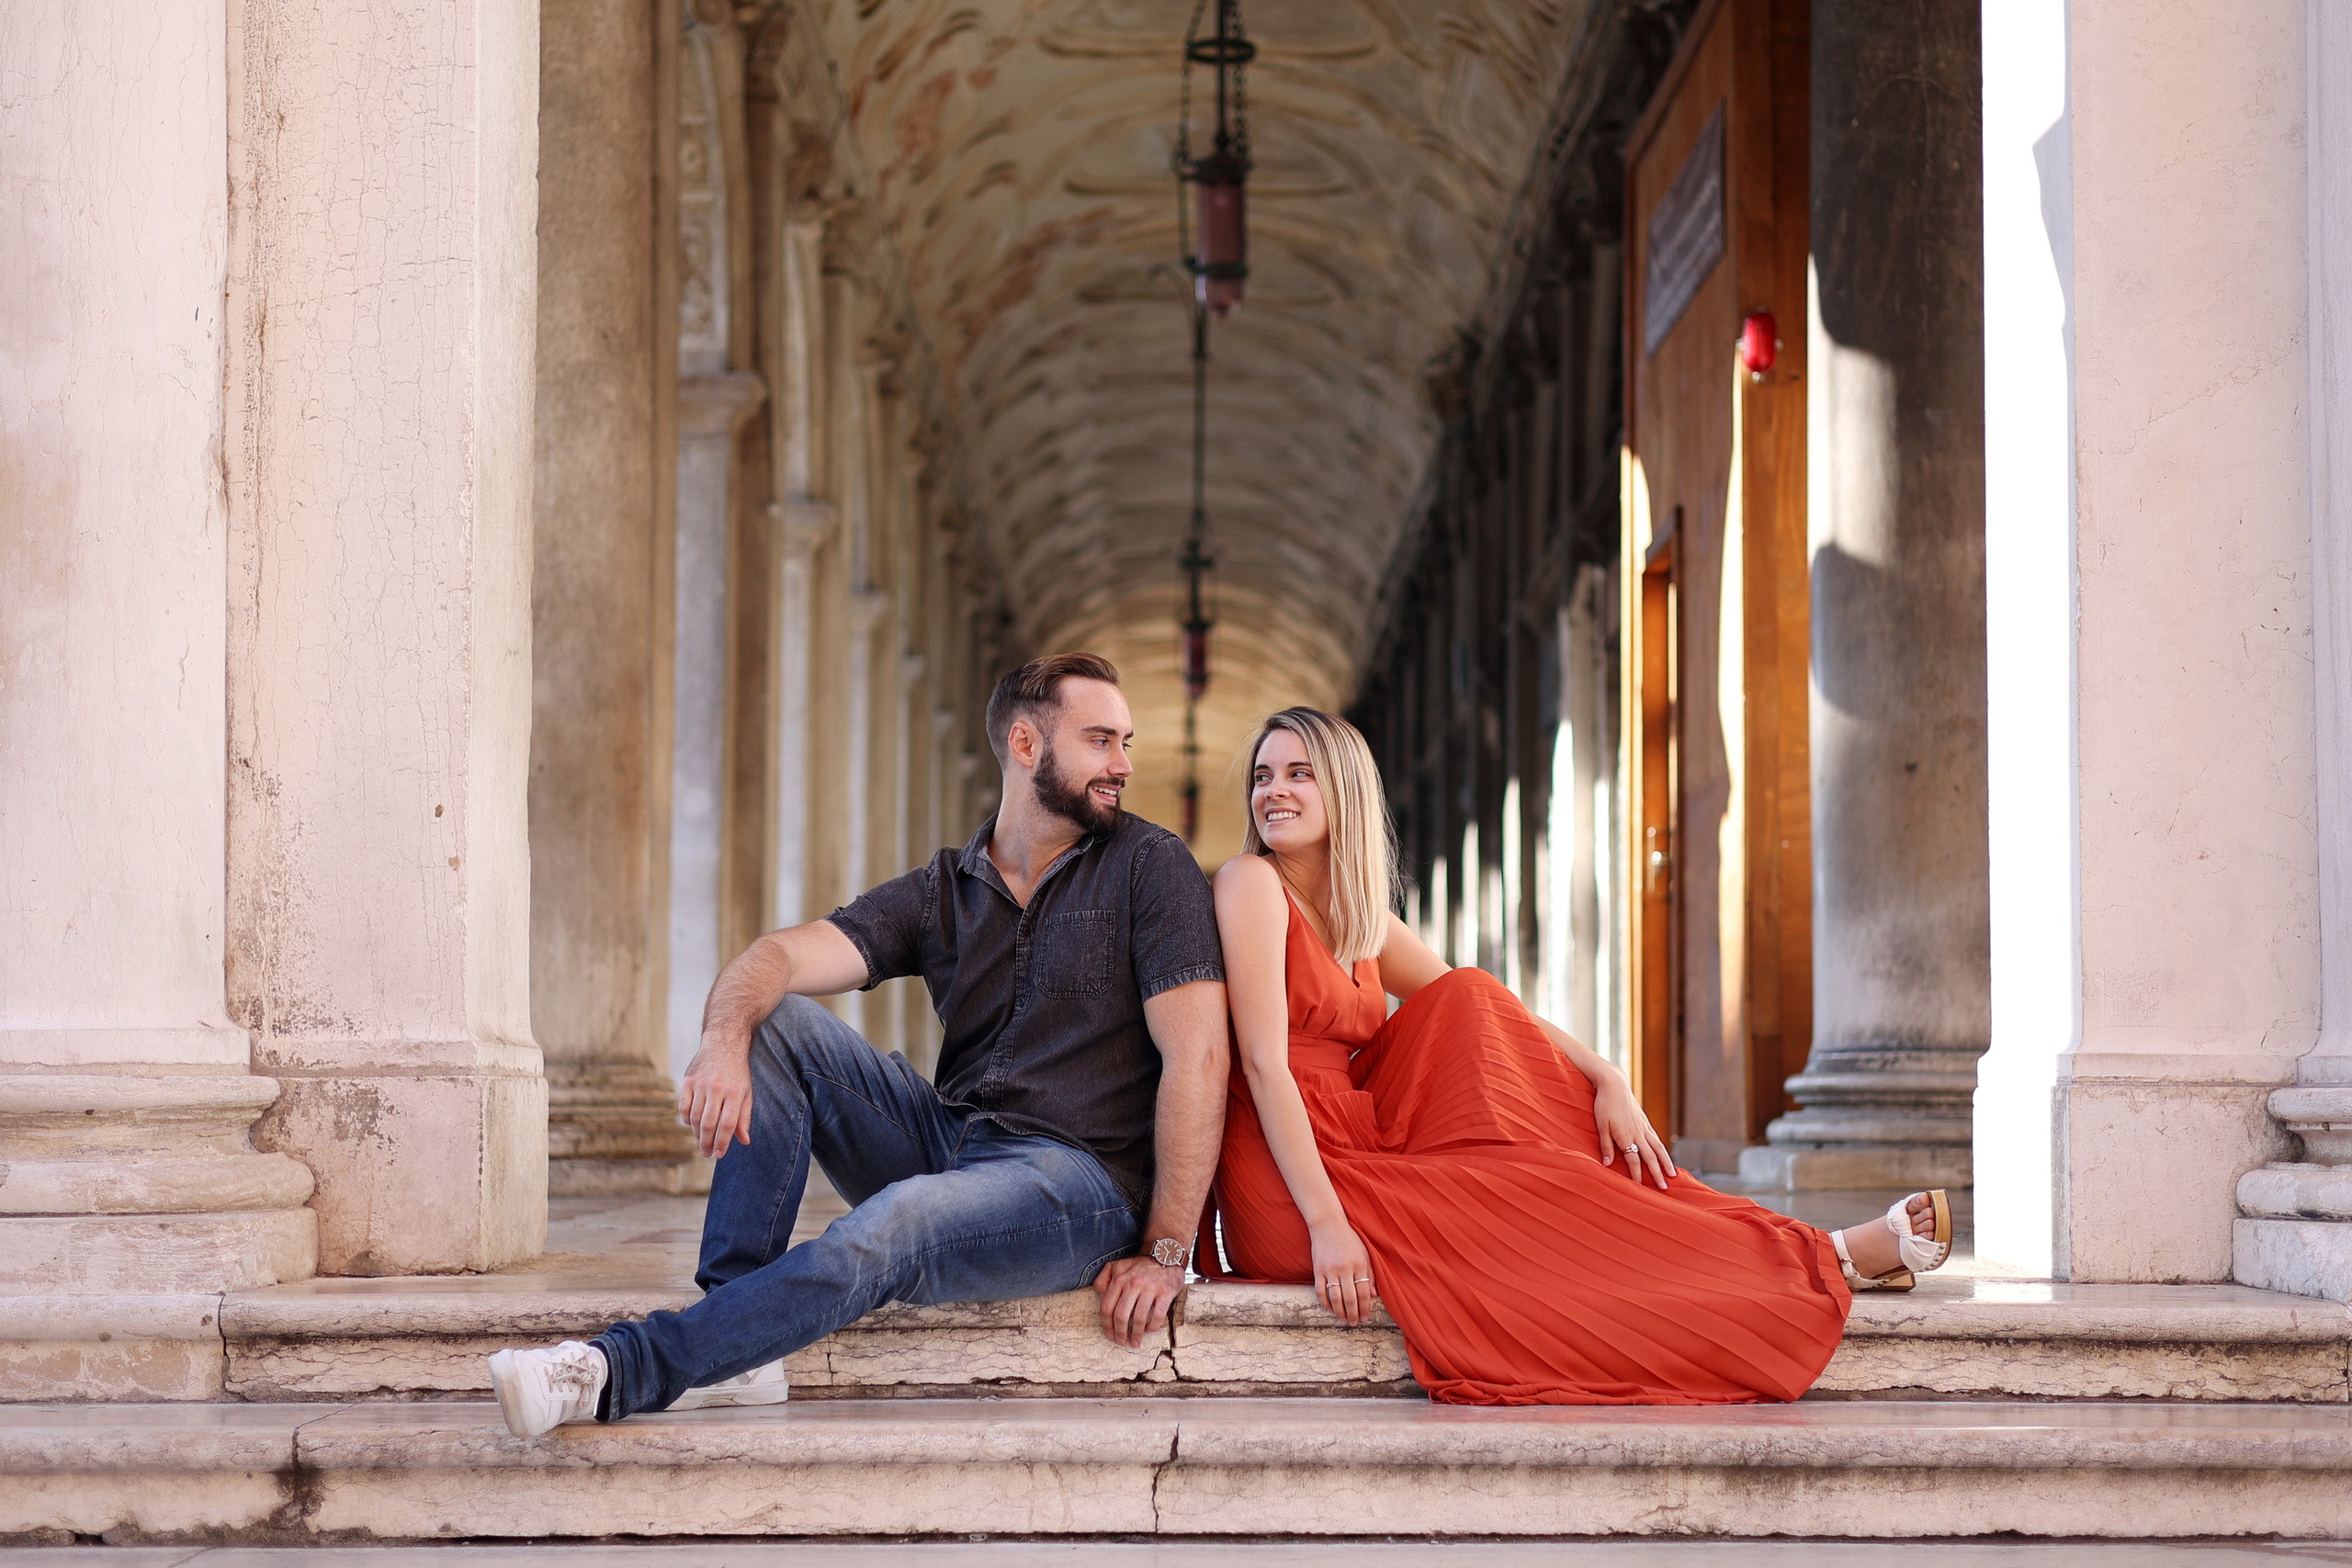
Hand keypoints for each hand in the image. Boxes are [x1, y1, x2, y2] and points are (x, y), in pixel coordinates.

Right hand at [677, 1037, 753, 1158]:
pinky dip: (687, 1119)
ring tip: (702, 1141)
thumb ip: (744, 1117)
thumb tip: (744, 1141)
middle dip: (707, 1143)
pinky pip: (684, 1107)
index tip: (719, 1154)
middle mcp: (717, 1089)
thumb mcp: (747, 1092)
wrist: (723, 1043)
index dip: (722, 1143)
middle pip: (709, 1124)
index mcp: (735, 1093)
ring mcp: (700, 1084)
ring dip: (697, 1133)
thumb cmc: (737, 1072)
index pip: (727, 1124)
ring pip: (695, 1117)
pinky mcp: (687, 1081)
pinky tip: (693, 1124)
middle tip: (707, 1154)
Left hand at [1093, 1254, 1185, 1347]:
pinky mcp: (1165, 1292)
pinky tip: (1149, 1330)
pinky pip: (1157, 1316)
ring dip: (1136, 1334)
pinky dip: (1152, 1327)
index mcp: (1119, 1279)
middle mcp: (1133, 1284)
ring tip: (1135, 1342)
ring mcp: (1150, 1288)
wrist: (1165, 1254)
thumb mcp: (1117, 1266)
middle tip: (1121, 1342)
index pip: (1107, 1308)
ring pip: (1139, 1319)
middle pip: (1121, 1316)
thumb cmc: (1139, 1266)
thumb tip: (1099, 1295)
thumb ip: (1103, 1279)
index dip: (1106, 1325)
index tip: (1109, 1335)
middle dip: (1119, 1333)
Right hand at [1309, 1217, 1376, 1323]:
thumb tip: (1374, 1295)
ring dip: (1340, 1312)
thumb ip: (1371, 1273)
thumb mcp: (1365, 1252)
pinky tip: (1331, 1309)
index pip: (1364, 1292)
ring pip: (1336, 1298)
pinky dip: (1325, 1303)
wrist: (1328, 1223)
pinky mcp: (1318, 1269)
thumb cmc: (1349, 1238)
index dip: (1365, 1308)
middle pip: (1351, 1298)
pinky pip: (1321, 1291)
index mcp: (1360, 1264)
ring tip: (1344, 1319)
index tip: (1365, 1317)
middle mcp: (1346, 1268)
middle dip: (1354, 1314)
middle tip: (1355, 1323)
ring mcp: (1330, 1269)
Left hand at [1593, 1074, 1673, 1189]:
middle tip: (1664, 1187)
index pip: (1633, 1160)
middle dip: (1657, 1173)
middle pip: (1650, 1157)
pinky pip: (1656, 1138)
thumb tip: (1607, 1165)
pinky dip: (1662, 1149)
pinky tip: (1664, 1155)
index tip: (1640, 1187)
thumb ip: (1606, 1146)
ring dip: (1666, 1162)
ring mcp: (1643, 1127)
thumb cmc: (1604, 1105)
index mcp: (1626, 1136)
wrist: (1614, 1084)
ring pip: (1658, 1148)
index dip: (1637, 1175)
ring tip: (1672, 1174)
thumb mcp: (1601, 1126)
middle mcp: (1638, 1133)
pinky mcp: (1645, 1121)